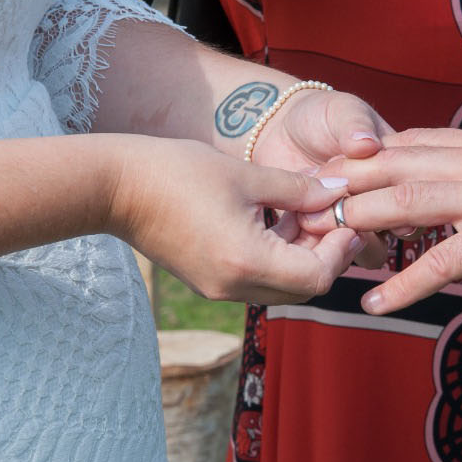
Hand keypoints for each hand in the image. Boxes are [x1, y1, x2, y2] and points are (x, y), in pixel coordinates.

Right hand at [113, 138, 360, 304]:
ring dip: (301, 256)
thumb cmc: (176, 172)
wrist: (114, 187)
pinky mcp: (208, 282)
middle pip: (304, 289)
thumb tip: (337, 191)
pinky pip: (258, 280)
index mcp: (248, 262)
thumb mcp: (246, 175)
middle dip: (326, 255)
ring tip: (303, 213)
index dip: (339, 249)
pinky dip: (276, 258)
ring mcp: (219, 289)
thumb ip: (298, 188)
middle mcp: (235, 287)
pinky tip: (274, 220)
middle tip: (333, 217)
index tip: (346, 217)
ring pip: (282, 287)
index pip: (317, 276)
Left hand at [248, 85, 395, 265]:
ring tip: (315, 211)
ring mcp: (360, 224)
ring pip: (371, 250)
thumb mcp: (342, 111)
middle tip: (336, 198)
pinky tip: (299, 218)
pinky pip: (335, 255)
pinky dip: (321, 243)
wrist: (280, 131)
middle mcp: (387, 203)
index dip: (395, 192)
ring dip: (346, 235)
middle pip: (399, 228)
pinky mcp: (330, 238)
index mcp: (402, 172)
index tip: (362, 180)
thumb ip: (355, 126)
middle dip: (371, 218)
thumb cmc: (320, 115)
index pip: (415, 193)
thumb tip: (367, 144)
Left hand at [305, 127, 461, 313]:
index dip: (362, 159)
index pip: (407, 144)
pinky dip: (402, 284)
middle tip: (301, 207)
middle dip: (343, 185)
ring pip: (404, 203)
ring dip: (358, 224)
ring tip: (321, 246)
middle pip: (391, 167)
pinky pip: (440, 261)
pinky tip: (373, 302)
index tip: (326, 173)